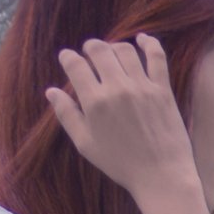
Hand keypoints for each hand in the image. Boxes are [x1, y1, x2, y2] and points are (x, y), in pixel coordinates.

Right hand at [45, 33, 198, 206]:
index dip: (68, 57)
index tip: (66, 56)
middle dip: (90, 47)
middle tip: (88, 50)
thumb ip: (67, 115)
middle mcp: (118, 88)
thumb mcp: (86, 143)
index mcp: (95, 102)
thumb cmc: (119, 163)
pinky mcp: (162, 89)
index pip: (76, 66)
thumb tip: (51, 91)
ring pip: (125, 50)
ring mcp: (142, 86)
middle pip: (99, 51)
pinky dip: (148, 43)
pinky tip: (141, 39)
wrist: (160, 174)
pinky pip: (156, 56)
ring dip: (114, 46)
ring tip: (110, 50)